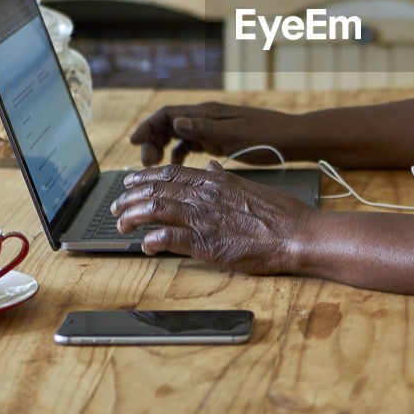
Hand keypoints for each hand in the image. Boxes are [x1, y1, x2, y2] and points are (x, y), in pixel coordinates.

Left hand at [111, 161, 314, 267]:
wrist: (297, 233)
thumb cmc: (280, 213)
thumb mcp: (249, 186)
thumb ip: (224, 178)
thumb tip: (210, 167)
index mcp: (215, 181)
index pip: (170, 174)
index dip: (144, 178)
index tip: (130, 183)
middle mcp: (205, 195)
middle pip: (155, 190)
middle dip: (129, 198)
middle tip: (116, 207)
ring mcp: (204, 218)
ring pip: (155, 210)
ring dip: (132, 218)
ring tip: (121, 226)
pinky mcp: (206, 243)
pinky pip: (168, 238)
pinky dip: (151, 241)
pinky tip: (146, 246)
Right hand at [128, 102, 295, 165]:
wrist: (292, 139)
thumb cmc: (267, 135)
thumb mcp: (235, 134)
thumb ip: (205, 128)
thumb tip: (175, 122)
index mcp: (207, 112)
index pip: (167, 114)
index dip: (148, 127)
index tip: (133, 142)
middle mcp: (206, 118)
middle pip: (168, 124)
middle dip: (151, 140)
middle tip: (145, 162)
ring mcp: (212, 129)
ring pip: (177, 135)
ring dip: (163, 148)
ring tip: (154, 167)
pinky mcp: (219, 140)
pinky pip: (191, 145)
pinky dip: (179, 155)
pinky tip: (176, 169)